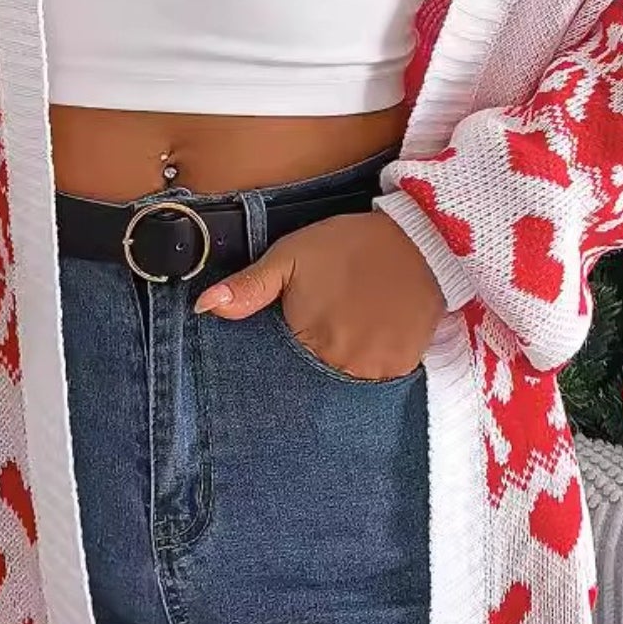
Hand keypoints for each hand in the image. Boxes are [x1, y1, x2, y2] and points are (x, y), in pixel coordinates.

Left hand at [193, 210, 444, 380]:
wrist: (418, 240)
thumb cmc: (348, 246)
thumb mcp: (291, 257)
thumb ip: (249, 287)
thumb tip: (205, 307)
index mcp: (308, 339)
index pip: (280, 368)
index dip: (284, 353)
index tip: (296, 333)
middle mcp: (341, 364)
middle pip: (312, 379)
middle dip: (311, 358)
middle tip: (327, 323)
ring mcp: (374, 370)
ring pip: (344, 383)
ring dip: (341, 364)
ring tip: (349, 327)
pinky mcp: (401, 368)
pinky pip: (376, 381)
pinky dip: (370, 364)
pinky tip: (371, 335)